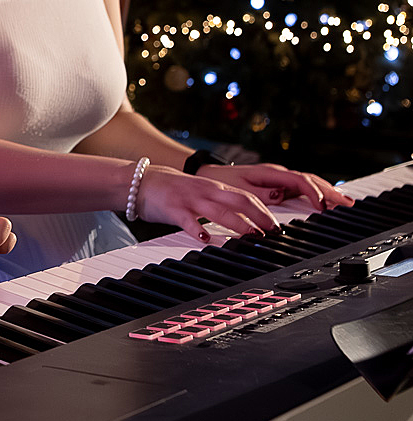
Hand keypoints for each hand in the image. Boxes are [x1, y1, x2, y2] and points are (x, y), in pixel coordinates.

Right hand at [136, 166, 279, 240]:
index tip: (276, 226)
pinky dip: (198, 231)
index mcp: (215, 188)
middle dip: (259, 217)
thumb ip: (222, 203)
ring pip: (219, 211)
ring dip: (237, 224)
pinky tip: (206, 240)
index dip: (264, 211)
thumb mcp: (202, 192)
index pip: (246, 197)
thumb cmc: (176, 190)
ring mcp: (190, 200)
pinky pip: (188, 221)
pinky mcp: (173, 209)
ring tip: (251, 236)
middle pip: (239, 202)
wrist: (143, 181)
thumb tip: (246, 219)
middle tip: (271, 232)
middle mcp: (206, 192)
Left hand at [206, 162, 349, 211]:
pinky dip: (317, 192)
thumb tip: (281, 195)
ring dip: (328, 191)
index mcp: (270, 173)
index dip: (314, 193)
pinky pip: (303, 187)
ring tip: (345, 202)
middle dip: (330, 191)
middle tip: (348, 203)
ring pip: (310, 182)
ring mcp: (279, 178)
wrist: (210, 175)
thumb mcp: (238, 190)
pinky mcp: (278, 184)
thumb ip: (260, 195)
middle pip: (311, 180)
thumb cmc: (224, 183)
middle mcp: (278, 174)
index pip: (300, 181)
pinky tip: (327, 200)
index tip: (323, 207)